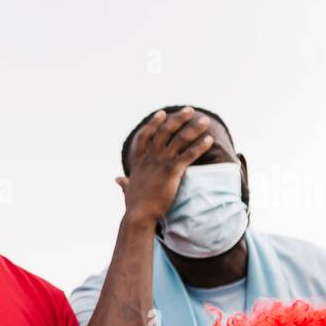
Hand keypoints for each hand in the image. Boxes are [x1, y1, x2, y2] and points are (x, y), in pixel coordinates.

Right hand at [117, 107, 213, 222]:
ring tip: (205, 121)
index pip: (145, 135)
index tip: (162, 114)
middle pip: (165, 131)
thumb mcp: (128, 189)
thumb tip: (117, 179)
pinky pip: (189, 154)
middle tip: (189, 110)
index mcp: (139, 160)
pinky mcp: (172, 171)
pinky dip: (200, 146)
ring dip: (194, 128)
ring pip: (180, 139)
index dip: (154, 123)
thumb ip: (124, 182)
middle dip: (178, 118)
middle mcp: (150, 157)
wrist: (139, 215)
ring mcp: (161, 163)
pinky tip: (209, 140)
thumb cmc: (134, 205)